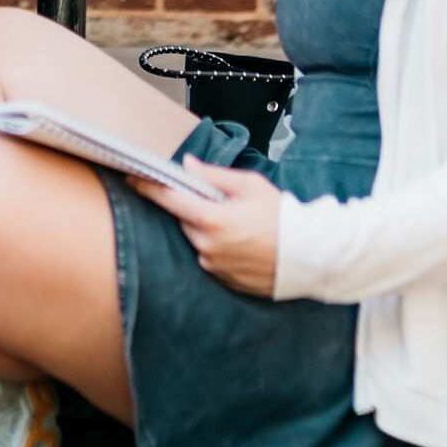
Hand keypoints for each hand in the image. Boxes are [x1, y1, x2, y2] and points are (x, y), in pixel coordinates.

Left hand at [136, 157, 283, 295]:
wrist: (312, 255)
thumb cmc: (284, 217)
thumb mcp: (250, 186)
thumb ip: (214, 176)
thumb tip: (188, 166)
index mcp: (212, 220)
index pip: (168, 200)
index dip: (148, 187)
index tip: (133, 178)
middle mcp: (207, 246)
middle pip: (185, 220)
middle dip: (195, 209)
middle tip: (222, 203)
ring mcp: (214, 266)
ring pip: (197, 240)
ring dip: (208, 229)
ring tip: (241, 225)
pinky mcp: (223, 280)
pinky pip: (210, 258)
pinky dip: (219, 247)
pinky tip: (243, 243)